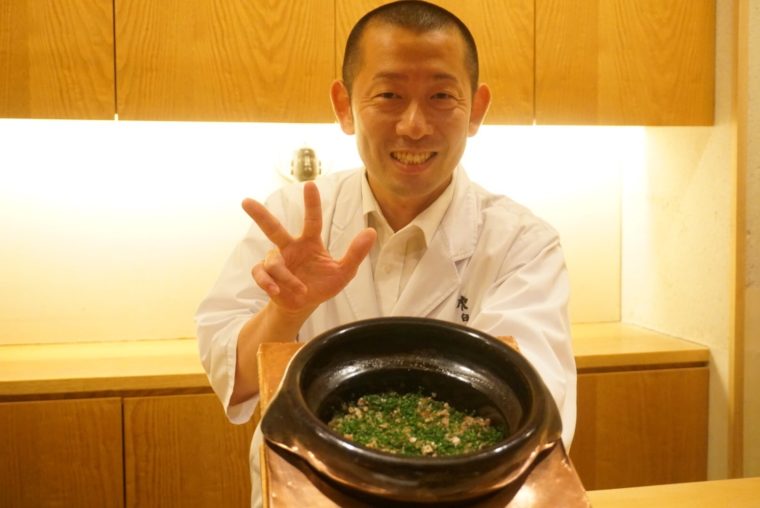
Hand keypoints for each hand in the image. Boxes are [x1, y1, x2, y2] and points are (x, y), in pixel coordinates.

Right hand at [242, 182, 375, 314]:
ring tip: (300, 290)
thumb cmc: (323, 285)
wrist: (303, 306)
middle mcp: (290, 247)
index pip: (312, 220)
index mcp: (309, 243)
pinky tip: (277, 291)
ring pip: (273, 262)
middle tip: (246, 201)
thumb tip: (370, 231)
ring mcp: (276, 261)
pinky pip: (261, 274)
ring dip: (286, 277)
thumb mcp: (344, 272)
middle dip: (260, 215)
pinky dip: (268, 283)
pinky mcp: (266, 275)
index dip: (311, 203)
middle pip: (273, 228)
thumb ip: (355, 253)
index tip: (310, 184)